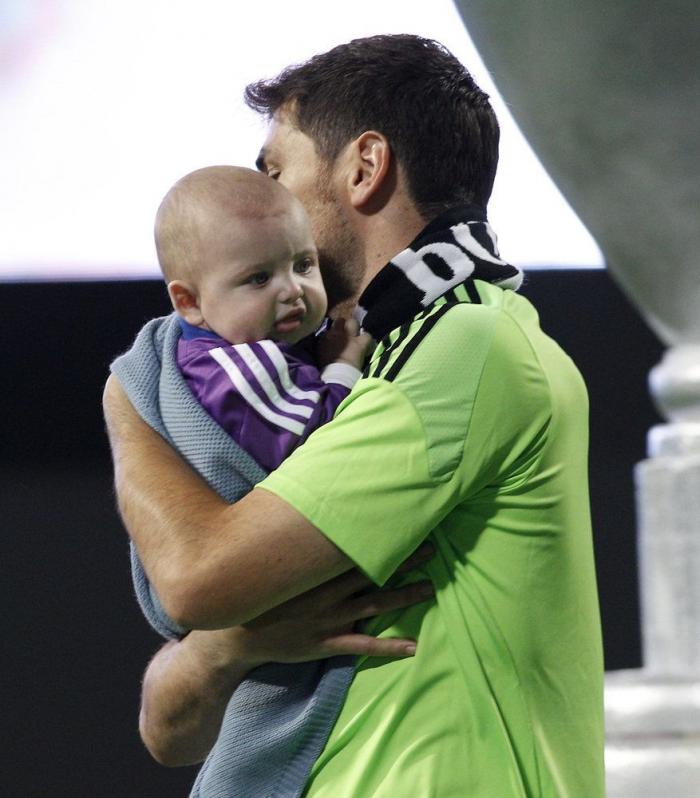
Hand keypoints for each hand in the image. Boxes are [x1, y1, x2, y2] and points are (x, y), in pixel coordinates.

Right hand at [223, 543, 434, 666]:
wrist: (234, 636)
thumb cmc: (255, 593)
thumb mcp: (266, 559)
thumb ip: (282, 535)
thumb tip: (290, 498)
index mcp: (314, 570)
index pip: (354, 548)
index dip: (381, 538)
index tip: (404, 523)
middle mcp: (327, 593)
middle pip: (373, 574)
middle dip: (404, 562)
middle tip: (433, 549)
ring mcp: (329, 621)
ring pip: (375, 606)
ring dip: (404, 598)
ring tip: (430, 588)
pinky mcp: (327, 644)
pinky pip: (364, 646)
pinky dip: (389, 647)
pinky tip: (413, 646)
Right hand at [316, 317, 373, 370]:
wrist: (336, 374)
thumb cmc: (326, 367)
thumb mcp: (321, 352)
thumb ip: (325, 343)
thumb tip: (328, 340)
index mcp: (325, 336)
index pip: (330, 327)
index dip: (335, 329)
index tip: (337, 333)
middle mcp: (337, 332)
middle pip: (341, 320)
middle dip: (344, 324)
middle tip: (347, 331)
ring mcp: (349, 336)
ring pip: (353, 322)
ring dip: (355, 327)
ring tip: (357, 334)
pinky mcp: (360, 343)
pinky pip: (367, 335)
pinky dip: (367, 338)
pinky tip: (366, 342)